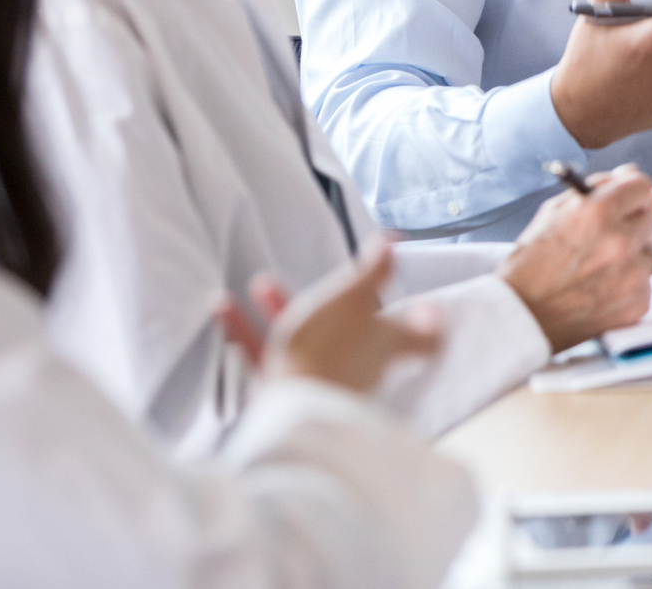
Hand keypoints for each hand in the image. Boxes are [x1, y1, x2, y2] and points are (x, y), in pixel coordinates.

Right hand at [215, 240, 442, 394]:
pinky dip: (246, 330)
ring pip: (305, 338)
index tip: (428, 308)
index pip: (424, 341)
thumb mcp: (355, 297)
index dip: (430, 326)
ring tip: (260, 282)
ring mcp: (322, 381)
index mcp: (385, 344)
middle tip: (327, 282)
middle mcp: (360, 367)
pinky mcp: (286, 394)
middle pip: (356, 333)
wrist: (294, 411)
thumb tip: (394, 240)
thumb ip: (374, 270)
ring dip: (281, 308)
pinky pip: (266, 356)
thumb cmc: (330, 351)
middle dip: (335, 300)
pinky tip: (221, 306)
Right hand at [501, 165, 651, 351]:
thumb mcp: (553, 212)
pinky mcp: (637, 302)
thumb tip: (625, 175)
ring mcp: (632, 275)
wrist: (521, 316)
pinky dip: (631, 283)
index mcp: (598, 212)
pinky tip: (605, 286)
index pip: (641, 186)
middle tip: (608, 235)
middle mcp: (619, 241)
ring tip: (603, 265)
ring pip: (651, 251)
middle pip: (649, 217)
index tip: (625, 200)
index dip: (630, 192)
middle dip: (631, 222)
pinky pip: (647, 282)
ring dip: (634, 254)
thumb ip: (595, 189)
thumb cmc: (530, 266)